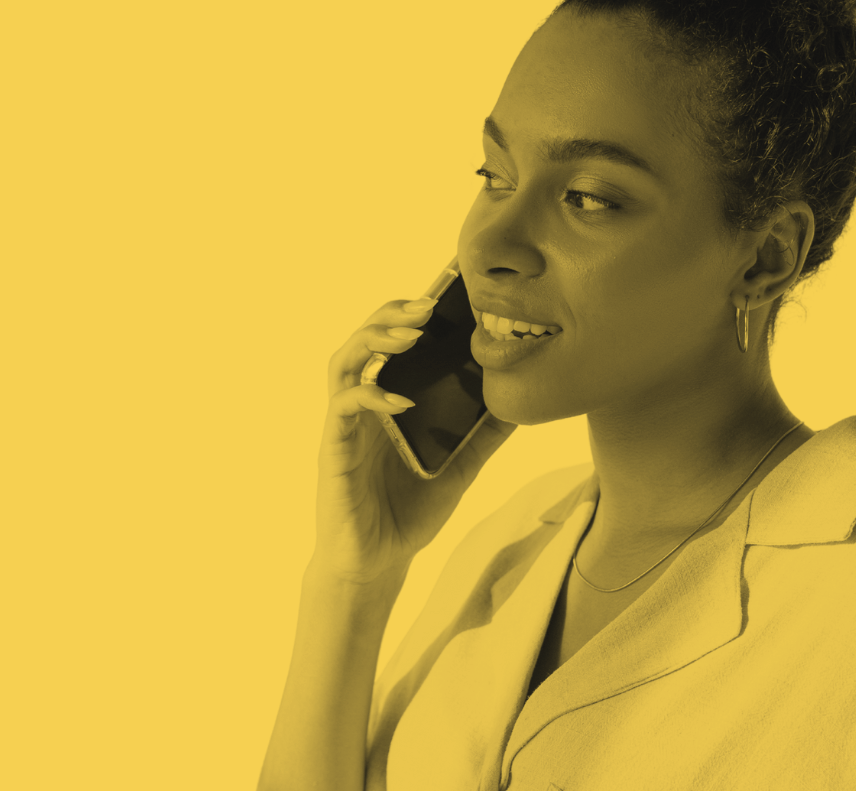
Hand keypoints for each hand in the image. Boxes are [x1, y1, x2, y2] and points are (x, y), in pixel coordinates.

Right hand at [312, 298, 516, 583]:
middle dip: (392, 314)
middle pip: (363, 338)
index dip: (409, 311)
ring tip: (411, 333)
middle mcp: (362, 404)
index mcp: (388, 400)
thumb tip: (521, 405)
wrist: (376, 563)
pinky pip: (344, 407)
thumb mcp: (460, 468)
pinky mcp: (334, 448)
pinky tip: (401, 399)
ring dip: (375, 340)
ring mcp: (345, 424)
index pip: (392, 341)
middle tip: (428, 306)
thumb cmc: (408, 512)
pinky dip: (371, 395)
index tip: (442, 292)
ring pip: (344, 361)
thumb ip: (483, 436)